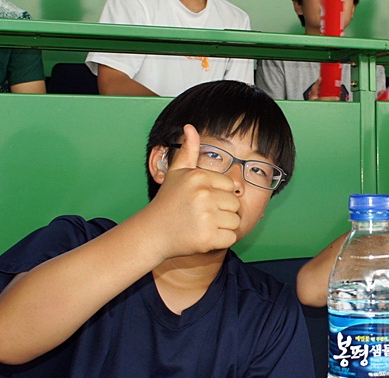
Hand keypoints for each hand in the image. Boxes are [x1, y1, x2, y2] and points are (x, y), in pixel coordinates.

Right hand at [149, 124, 241, 257]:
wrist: (153, 233)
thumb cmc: (168, 201)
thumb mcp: (176, 173)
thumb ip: (188, 150)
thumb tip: (190, 126)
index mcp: (198, 177)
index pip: (230, 186)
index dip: (219, 195)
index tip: (202, 201)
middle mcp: (203, 195)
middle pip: (235, 204)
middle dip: (222, 211)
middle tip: (202, 215)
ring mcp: (206, 217)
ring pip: (235, 221)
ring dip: (223, 226)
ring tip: (202, 225)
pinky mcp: (208, 238)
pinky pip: (231, 237)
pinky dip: (221, 240)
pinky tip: (204, 236)